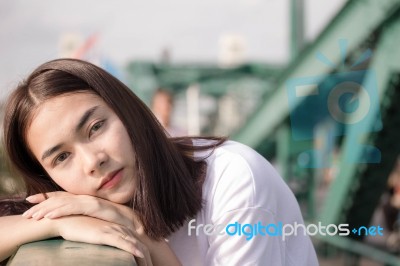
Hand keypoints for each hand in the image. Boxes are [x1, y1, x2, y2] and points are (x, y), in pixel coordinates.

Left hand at [23, 192, 138, 230]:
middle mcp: (89, 199)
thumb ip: (88, 219)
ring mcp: (93, 202)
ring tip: (32, 215)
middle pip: (61, 198)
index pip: (64, 198)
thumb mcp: (99, 222)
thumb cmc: (121, 226)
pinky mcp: (97, 207)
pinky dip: (61, 210)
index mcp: (88, 202)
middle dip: (42, 202)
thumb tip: (76, 224)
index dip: (47, 198)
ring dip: (47, 208)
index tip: (31, 200)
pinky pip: (75, 208)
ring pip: (65, 202)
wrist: (138, 228)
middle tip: (26, 207)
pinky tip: (50, 216)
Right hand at [54, 215, 148, 260]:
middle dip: (147, 259)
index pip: (137, 243)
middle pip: (139, 244)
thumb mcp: (96, 235)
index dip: (144, 254)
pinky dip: (132, 248)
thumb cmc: (79, 228)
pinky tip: (140, 255)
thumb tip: (111, 252)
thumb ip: (106, 240)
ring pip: (133, 244)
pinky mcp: (104, 233)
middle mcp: (118, 228)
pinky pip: (121, 242)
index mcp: (118, 228)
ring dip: (143, 257)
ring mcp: (112, 230)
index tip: (148, 264)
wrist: (65, 219)